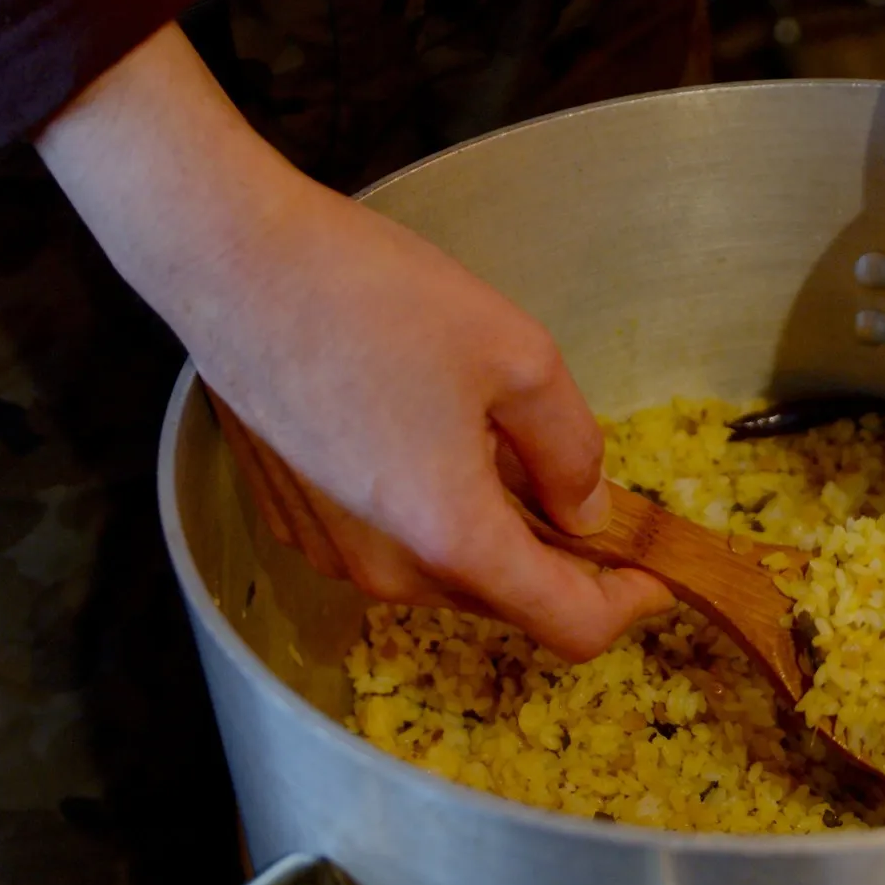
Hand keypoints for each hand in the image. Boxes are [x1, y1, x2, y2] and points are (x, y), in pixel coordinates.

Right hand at [36, 25, 672, 658]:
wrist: (229, 259)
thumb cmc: (371, 296)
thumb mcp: (518, 356)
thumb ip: (571, 450)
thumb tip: (588, 510)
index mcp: (451, 537)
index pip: (568, 626)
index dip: (627, 604)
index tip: (655, 568)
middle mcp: (385, 570)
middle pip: (506, 600)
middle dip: (562, 560)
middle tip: (590, 486)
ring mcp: (331, 551)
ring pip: (448, 572)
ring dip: (495, 531)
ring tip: (505, 441)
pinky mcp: (298, 520)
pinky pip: (393, 543)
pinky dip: (434, 511)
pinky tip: (433, 431)